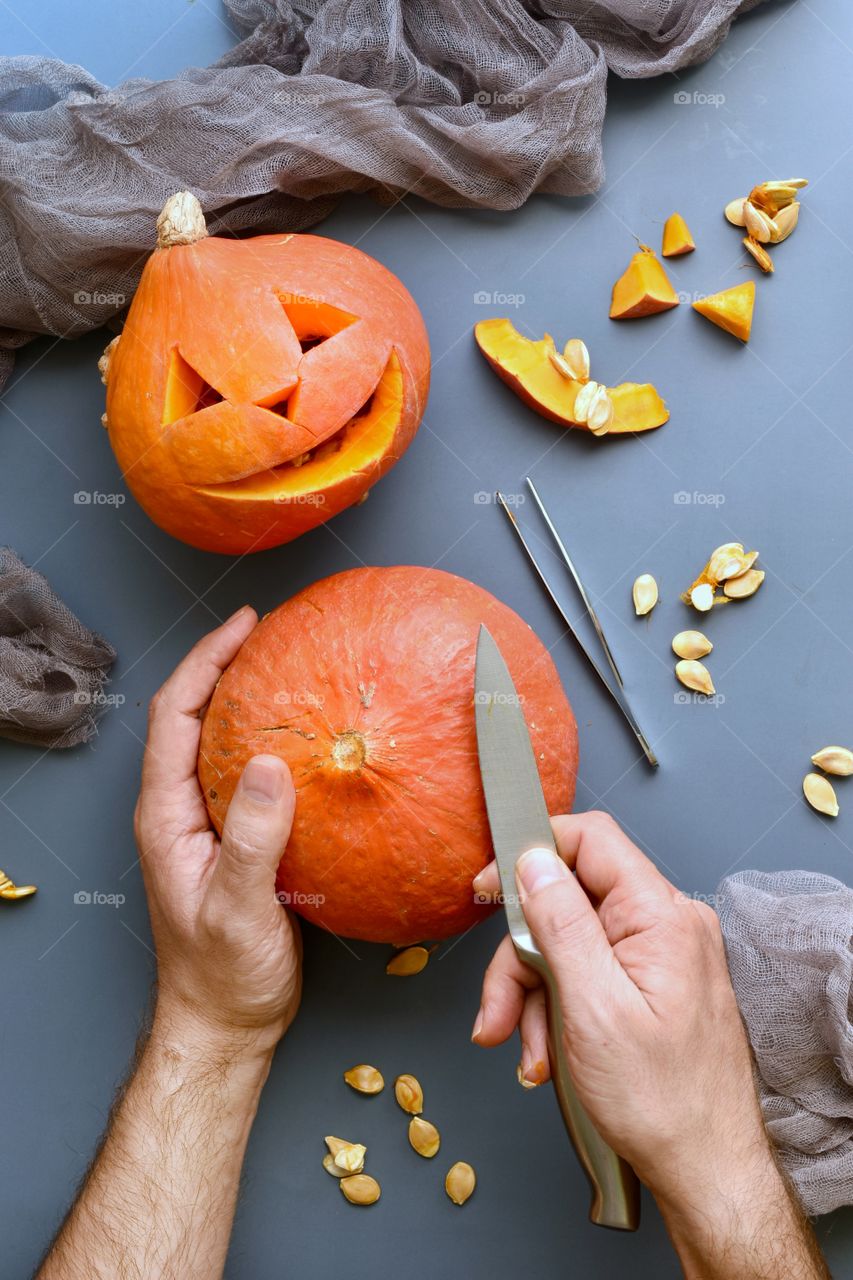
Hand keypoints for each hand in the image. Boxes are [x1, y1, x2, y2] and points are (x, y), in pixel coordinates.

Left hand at [134, 606, 300, 1061]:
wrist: (227, 1023)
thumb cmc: (223, 975)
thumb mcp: (237, 907)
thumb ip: (250, 838)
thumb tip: (268, 764)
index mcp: (167, 816)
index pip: (174, 717)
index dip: (205, 663)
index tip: (245, 627)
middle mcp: (182, 811)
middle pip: (194, 717)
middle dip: (227, 667)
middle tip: (273, 634)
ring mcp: (208, 826)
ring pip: (223, 744)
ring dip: (251, 702)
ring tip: (294, 671)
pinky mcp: (239, 842)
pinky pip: (253, 777)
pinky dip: (277, 745)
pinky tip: (313, 744)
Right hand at [471, 812, 766, 1202]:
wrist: (706, 1171)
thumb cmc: (665, 1104)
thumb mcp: (593, 1008)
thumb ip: (560, 924)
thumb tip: (533, 860)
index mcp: (660, 916)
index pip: (590, 840)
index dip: (533, 854)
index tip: (490, 890)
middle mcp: (665, 925)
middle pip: (567, 902)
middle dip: (521, 958)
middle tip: (497, 1011)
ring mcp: (658, 957)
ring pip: (567, 945)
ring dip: (532, 997)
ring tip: (526, 1051)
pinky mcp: (649, 986)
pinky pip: (585, 976)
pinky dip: (556, 1013)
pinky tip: (547, 1055)